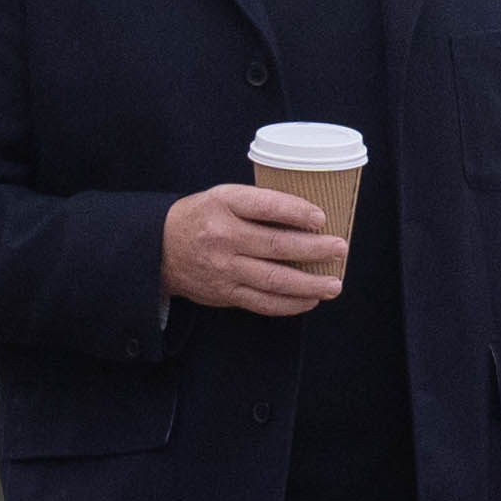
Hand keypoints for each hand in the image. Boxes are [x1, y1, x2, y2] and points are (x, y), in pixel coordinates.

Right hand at [162, 185, 347, 316]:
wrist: (160, 249)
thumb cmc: (202, 218)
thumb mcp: (222, 197)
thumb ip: (258, 204)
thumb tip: (308, 216)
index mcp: (223, 204)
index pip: (266, 206)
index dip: (297, 212)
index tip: (322, 218)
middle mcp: (223, 237)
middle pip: (276, 246)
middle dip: (315, 249)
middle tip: (341, 249)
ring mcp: (223, 268)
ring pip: (274, 280)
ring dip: (310, 284)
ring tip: (334, 284)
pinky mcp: (225, 293)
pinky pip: (263, 302)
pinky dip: (290, 303)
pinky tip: (310, 299)